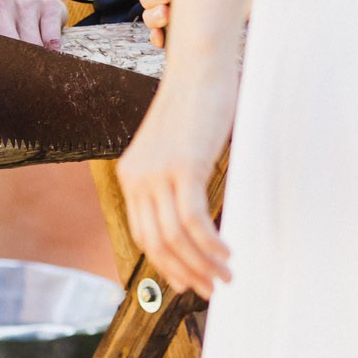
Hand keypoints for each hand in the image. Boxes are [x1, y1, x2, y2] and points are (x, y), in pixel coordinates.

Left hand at [117, 64, 236, 298]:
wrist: (199, 67)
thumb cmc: (194, 106)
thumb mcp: (175, 149)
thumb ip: (174, 180)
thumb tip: (192, 216)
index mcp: (131, 175)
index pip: (144, 235)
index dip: (167, 265)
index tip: (190, 282)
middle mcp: (137, 177)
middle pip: (156, 244)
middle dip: (185, 274)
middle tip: (212, 290)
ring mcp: (158, 172)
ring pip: (175, 238)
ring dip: (202, 265)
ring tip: (226, 277)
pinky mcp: (182, 166)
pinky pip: (193, 222)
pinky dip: (211, 245)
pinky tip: (227, 254)